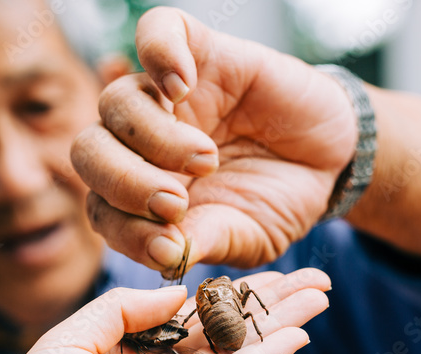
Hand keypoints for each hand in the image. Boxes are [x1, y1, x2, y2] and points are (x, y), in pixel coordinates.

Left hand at [0, 268, 330, 353]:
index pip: (183, 308)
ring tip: (320, 296)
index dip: (221, 287)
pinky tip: (297, 335)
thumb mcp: (68, 337)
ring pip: (235, 350)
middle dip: (265, 302)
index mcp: (119, 343)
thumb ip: (123, 307)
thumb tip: (179, 292)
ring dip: (278, 323)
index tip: (259, 265)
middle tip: (312, 278)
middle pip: (220, 326)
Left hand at [71, 7, 357, 273]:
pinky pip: (157, 31)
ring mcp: (167, 97)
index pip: (101, 208)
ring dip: (152, 138)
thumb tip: (166, 256)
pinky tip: (183, 86)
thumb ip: (205, 242)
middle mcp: (142, 144)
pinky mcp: (200, 54)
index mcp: (141, 194)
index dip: (124, 230)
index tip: (170, 246)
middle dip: (124, 183)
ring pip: (116, 102)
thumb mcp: (246, 237)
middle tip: (175, 203)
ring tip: (205, 159)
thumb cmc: (278, 201)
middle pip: (89, 151)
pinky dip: (160, 53)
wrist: (331, 161)